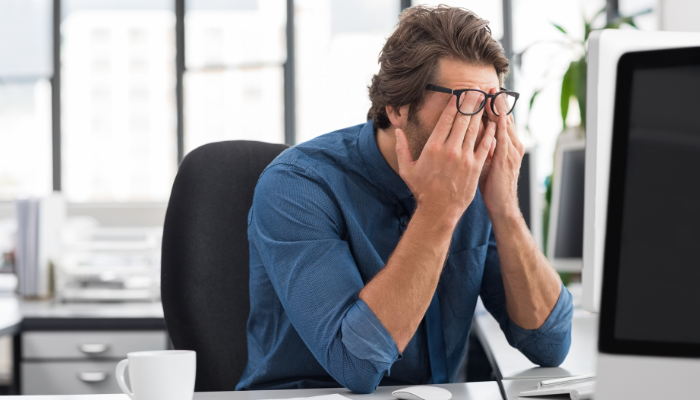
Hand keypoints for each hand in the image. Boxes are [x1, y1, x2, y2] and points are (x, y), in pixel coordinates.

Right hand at [395, 90, 496, 225]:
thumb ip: (401, 148)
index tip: (459, 94)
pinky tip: (493, 123)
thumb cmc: (422, 190)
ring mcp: (464, 158)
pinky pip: (485, 145)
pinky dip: (490, 133)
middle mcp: (450, 149)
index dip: (454, 104)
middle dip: (470, 103)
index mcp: (433, 147)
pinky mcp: (475, 167)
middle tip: (476, 90)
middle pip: (463, 120)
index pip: (446, 119)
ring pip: (475, 129)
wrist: (439, 210)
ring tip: (485, 100)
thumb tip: (398, 131)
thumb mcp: (407, 169)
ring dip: (481, 113)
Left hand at [479, 88, 524, 219]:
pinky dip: (499, 124)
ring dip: (498, 108)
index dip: (494, 106)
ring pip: (504, 124)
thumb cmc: (493, 186)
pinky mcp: (506, 159)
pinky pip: (502, 137)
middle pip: (504, 118)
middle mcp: (512, 145)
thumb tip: (473, 134)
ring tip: (492, 92)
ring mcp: (511, 151)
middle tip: (489, 85)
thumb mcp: (488, 162)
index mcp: (508, 145)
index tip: (486, 92)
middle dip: (497, 101)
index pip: (501, 120)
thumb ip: (484, 147)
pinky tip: (495, 113)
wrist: (502, 206)